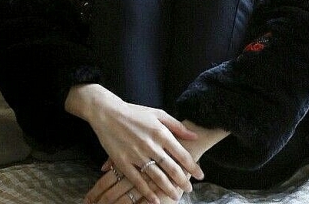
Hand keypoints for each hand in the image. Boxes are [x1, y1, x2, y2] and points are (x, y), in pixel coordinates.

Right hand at [65, 85, 202, 203]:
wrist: (108, 113)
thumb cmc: (134, 112)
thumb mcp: (157, 114)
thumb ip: (176, 126)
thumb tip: (193, 136)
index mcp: (160, 132)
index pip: (181, 153)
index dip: (192, 166)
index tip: (200, 175)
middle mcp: (150, 145)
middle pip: (171, 168)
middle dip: (182, 181)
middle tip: (189, 189)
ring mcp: (136, 155)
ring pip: (156, 177)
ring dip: (168, 189)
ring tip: (176, 197)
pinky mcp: (123, 162)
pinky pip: (137, 181)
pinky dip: (147, 192)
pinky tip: (155, 200)